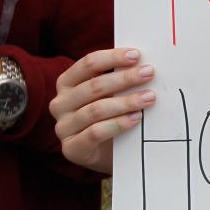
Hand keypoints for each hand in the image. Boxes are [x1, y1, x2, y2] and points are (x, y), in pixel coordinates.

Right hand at [49, 48, 155, 174]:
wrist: (112, 153)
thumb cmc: (112, 114)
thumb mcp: (113, 93)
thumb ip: (121, 77)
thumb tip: (144, 62)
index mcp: (67, 83)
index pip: (88, 64)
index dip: (112, 57)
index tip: (137, 55)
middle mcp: (60, 103)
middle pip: (94, 86)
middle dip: (125, 78)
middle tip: (149, 73)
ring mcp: (63, 127)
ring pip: (96, 110)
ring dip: (126, 102)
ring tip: (149, 98)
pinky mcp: (71, 149)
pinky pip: (95, 133)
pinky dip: (118, 123)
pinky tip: (136, 118)